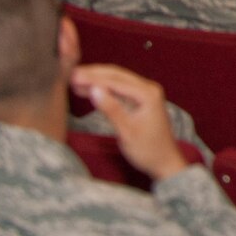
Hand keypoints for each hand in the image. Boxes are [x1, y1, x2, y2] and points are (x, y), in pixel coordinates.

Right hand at [71, 65, 188, 182]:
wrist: (164, 162)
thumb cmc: (147, 150)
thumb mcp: (126, 131)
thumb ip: (111, 109)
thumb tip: (94, 89)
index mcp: (148, 93)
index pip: (116, 80)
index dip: (93, 77)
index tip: (72, 75)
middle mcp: (148, 88)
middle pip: (117, 75)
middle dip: (93, 74)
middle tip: (70, 74)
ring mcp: (145, 93)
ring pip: (117, 81)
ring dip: (97, 80)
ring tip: (74, 80)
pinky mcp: (140, 101)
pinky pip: (119, 90)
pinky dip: (103, 89)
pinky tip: (87, 90)